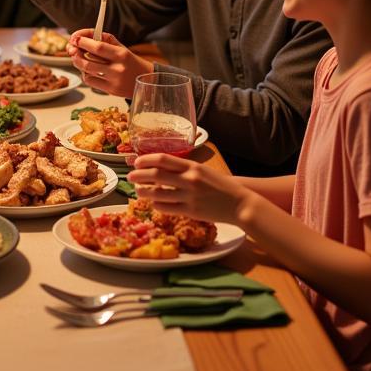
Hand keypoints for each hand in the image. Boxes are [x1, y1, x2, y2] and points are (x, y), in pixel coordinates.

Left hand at [66, 30, 153, 97]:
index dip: (82, 42)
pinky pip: (90, 81)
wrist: (148, 80)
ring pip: (86, 71)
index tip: (75, 38)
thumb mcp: (121, 47)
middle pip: (88, 61)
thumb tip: (81, 36)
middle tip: (71, 48)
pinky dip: (85, 73)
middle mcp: (118, 69)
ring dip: (77, 63)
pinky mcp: (111, 91)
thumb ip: (103, 40)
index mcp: (122, 54)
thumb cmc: (130, 61)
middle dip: (75, 53)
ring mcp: (114, 81)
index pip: (97, 47)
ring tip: (77, 57)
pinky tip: (87, 69)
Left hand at [129, 153, 246, 224]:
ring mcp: (190, 196)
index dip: (146, 160)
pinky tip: (152, 203)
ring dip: (144, 192)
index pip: (163, 159)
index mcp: (192, 166)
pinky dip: (156, 205)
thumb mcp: (203, 170)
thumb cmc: (220, 185)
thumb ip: (184, 168)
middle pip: (156, 175)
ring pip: (158, 193)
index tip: (137, 162)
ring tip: (138, 191)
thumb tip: (161, 166)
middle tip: (130, 176)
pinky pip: (166, 208)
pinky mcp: (190, 211)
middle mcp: (189, 180)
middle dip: (139, 175)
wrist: (239, 204)